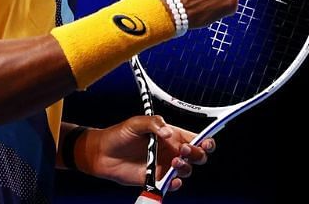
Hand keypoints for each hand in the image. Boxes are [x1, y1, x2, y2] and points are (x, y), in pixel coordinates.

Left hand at [79, 115, 216, 190]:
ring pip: (188, 170)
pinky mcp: (157, 179)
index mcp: (172, 135)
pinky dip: (175, 183)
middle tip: (183, 151)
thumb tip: (168, 133)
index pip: (196, 138)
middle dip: (197, 153)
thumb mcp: (136, 123)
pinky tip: (170, 179)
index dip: (206, 141)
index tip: (205, 142)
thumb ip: (154, 123)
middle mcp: (172, 151)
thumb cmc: (119, 135)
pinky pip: (173, 184)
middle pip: (198, 155)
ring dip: (185, 167)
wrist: (102, 154)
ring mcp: (165, 166)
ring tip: (173, 162)